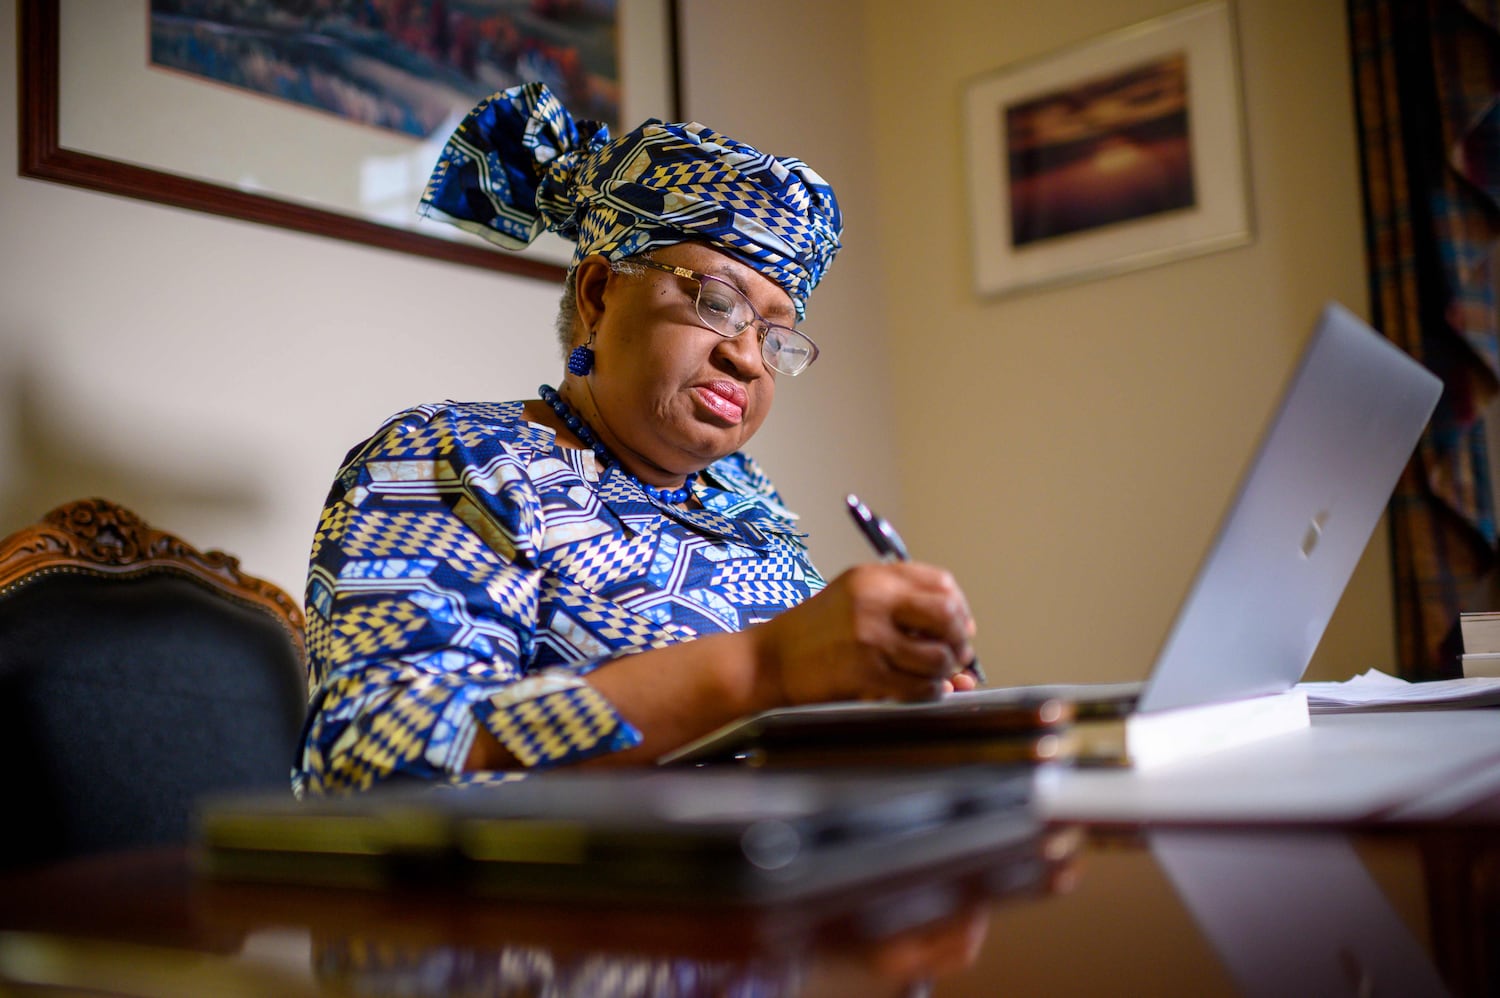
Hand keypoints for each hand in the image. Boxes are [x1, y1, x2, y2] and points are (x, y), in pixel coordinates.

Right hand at [754, 562, 977, 705]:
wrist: (768, 661)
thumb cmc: (813, 632)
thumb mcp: (853, 596)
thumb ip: (903, 604)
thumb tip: (966, 630)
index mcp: (873, 578)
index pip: (941, 584)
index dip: (959, 607)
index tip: (956, 626)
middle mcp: (874, 602)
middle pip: (947, 614)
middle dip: (959, 639)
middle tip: (955, 654)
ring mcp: (870, 638)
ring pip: (938, 656)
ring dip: (945, 670)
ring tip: (935, 674)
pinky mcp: (866, 673)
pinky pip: (919, 687)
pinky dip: (929, 692)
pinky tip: (919, 689)